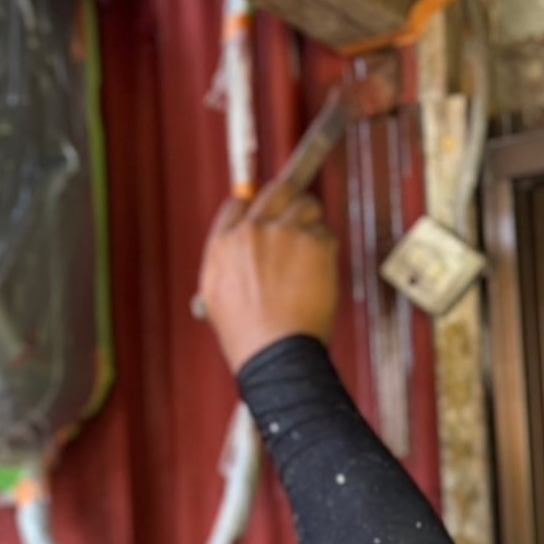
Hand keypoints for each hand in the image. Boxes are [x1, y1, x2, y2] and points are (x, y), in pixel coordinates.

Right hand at [197, 181, 338, 373]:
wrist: (274, 351)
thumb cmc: (246, 334)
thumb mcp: (215, 295)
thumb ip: (227, 261)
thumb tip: (240, 246)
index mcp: (223, 244)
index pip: (238, 203)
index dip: (254, 206)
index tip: (266, 215)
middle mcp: (251, 231)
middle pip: (276, 191)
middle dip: (289, 199)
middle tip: (297, 215)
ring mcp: (284, 233)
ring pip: (307, 206)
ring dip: (311, 224)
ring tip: (309, 256)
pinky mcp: (315, 242)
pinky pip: (327, 233)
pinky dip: (326, 251)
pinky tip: (317, 276)